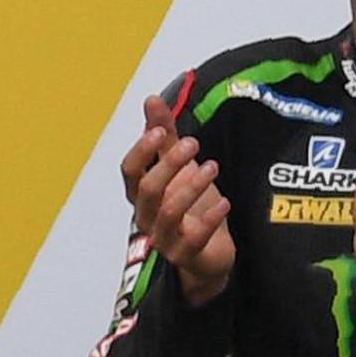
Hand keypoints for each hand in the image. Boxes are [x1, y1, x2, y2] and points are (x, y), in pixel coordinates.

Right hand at [121, 90, 231, 305]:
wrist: (206, 255)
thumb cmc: (189, 209)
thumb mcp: (177, 169)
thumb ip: (163, 136)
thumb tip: (151, 100)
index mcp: (140, 195)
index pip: (130, 171)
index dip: (141, 151)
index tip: (159, 131)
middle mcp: (147, 216)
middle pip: (148, 189)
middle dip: (169, 164)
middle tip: (193, 144)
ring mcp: (164, 238)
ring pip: (169, 211)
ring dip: (191, 186)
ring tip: (213, 167)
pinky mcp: (186, 256)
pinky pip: (194, 238)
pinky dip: (210, 219)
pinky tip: (225, 203)